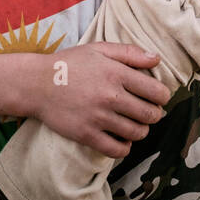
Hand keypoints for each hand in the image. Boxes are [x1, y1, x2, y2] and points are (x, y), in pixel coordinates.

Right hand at [30, 43, 171, 159]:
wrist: (36, 83)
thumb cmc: (70, 64)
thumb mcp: (98, 49)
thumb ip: (129, 53)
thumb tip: (157, 59)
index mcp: (116, 73)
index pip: (156, 92)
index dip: (162, 96)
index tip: (157, 97)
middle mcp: (110, 96)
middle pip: (150, 114)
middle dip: (154, 114)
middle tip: (148, 112)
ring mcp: (98, 117)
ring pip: (136, 133)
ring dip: (141, 130)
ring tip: (135, 125)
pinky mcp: (86, 134)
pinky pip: (117, 150)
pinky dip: (125, 148)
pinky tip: (122, 140)